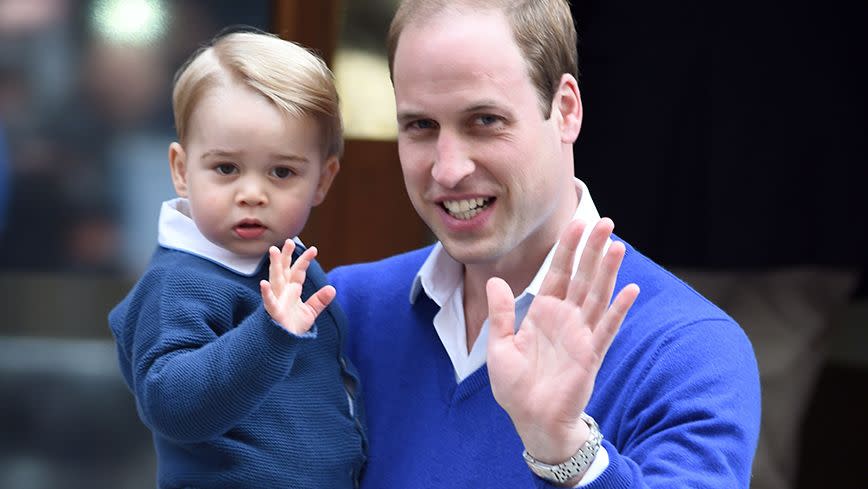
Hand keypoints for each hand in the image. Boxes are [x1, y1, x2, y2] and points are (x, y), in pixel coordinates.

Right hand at [260, 240, 335, 334]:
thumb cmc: (293, 326)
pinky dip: (266, 293)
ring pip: (275, 280)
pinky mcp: (273, 312)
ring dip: (275, 266)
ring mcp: (277, 300)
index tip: (314, 249)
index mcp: (292, 290)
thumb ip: (319, 301)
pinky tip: (264, 284)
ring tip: (274, 251)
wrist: (283, 344)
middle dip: (286, 256)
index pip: (298, 271)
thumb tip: (332, 289)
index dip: (304, 260)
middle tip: (288, 241)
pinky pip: (269, 301)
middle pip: (284, 270)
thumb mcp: (310, 313)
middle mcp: (283, 292)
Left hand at [486, 218, 639, 466]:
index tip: (575, 224)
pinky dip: (619, 309)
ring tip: (618, 245)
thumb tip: (496, 281)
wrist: (532, 421)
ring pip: (597, 295)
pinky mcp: (591, 354)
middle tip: (605, 222)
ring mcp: (580, 334)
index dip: (567, 249)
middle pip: (582, 277)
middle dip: (593, 250)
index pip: (557, 273)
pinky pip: (607, 328)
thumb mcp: (499, 346)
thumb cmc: (516, 388)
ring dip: (608, 271)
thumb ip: (500, 314)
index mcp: (543, 313)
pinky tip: (631, 289)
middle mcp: (565, 319)